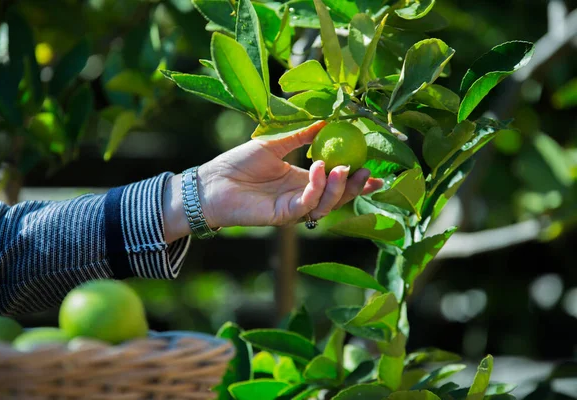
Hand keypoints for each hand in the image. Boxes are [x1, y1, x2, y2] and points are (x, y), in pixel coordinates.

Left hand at [196, 121, 382, 228]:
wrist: (212, 180)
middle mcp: (301, 197)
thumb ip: (300, 135)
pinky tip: (317, 169)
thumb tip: (326, 120)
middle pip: (337, 197)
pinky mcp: (282, 215)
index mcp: (301, 180)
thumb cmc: (238, 162)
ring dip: (338, 187)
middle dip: (355, 187)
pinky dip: (315, 188)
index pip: (335, 182)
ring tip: (342, 167)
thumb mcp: (275, 143)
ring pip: (326, 205)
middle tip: (367, 171)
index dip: (357, 179)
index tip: (376, 170)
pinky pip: (306, 205)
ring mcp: (293, 208)